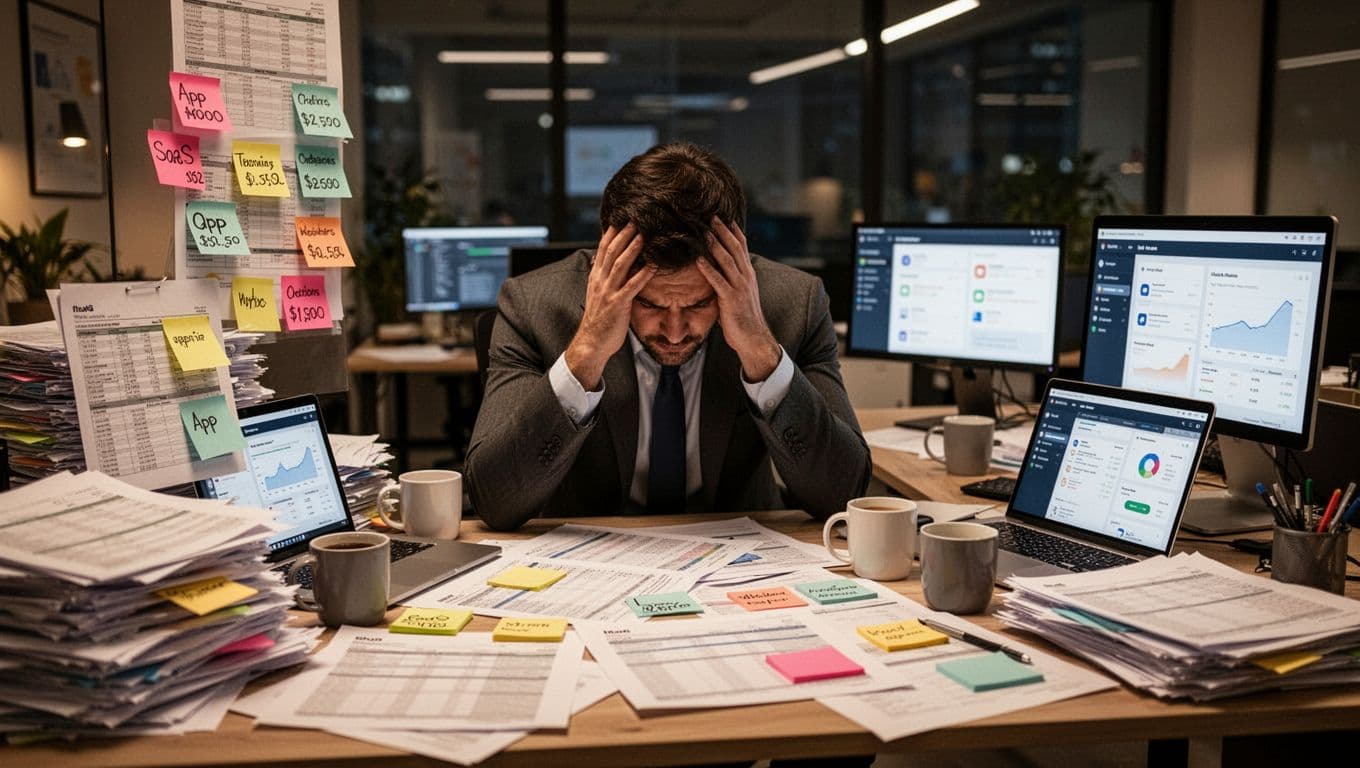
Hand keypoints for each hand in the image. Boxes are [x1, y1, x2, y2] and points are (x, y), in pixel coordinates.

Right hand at [565, 223, 653, 389]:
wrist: (591, 343)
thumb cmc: (599, 319)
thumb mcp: (598, 293)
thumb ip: (605, 277)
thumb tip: (608, 261)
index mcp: (596, 276)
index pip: (603, 248)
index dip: (613, 231)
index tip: (623, 216)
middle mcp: (600, 281)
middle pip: (612, 251)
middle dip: (624, 233)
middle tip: (637, 217)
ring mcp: (608, 292)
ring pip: (620, 264)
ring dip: (633, 248)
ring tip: (645, 234)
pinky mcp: (618, 305)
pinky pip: (631, 286)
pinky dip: (643, 274)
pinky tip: (653, 265)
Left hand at [694, 217, 780, 381]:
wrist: (754, 337)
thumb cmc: (743, 317)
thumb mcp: (740, 293)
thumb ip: (731, 278)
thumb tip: (719, 268)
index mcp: (748, 273)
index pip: (741, 245)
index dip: (732, 229)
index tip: (722, 215)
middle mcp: (746, 276)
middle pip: (734, 246)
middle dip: (722, 230)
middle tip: (710, 214)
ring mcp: (740, 286)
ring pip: (726, 259)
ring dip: (714, 243)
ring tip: (702, 230)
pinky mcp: (731, 299)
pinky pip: (718, 280)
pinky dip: (708, 268)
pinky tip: (698, 259)